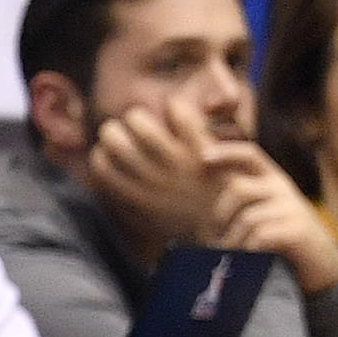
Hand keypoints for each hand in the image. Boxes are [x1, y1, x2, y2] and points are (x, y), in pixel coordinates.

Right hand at [87, 103, 230, 249]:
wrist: (237, 227)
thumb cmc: (195, 223)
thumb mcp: (153, 220)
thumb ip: (129, 203)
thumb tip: (109, 185)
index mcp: (136, 196)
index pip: (100, 162)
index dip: (105, 152)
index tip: (121, 154)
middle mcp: (150, 177)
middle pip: (112, 135)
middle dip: (120, 129)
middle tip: (136, 134)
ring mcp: (175, 161)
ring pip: (138, 119)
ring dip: (142, 116)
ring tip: (156, 124)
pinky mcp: (200, 148)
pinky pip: (178, 113)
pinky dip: (176, 109)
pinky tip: (181, 117)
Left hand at [203, 141, 337, 292]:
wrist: (321, 260)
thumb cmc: (283, 235)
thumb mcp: (267, 208)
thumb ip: (245, 198)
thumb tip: (208, 194)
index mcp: (273, 179)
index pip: (250, 154)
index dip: (227, 151)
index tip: (204, 157)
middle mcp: (284, 189)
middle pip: (238, 189)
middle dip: (220, 213)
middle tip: (215, 232)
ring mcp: (292, 209)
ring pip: (247, 218)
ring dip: (232, 239)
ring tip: (230, 251)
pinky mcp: (298, 231)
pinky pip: (260, 237)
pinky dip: (248, 249)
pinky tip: (248, 256)